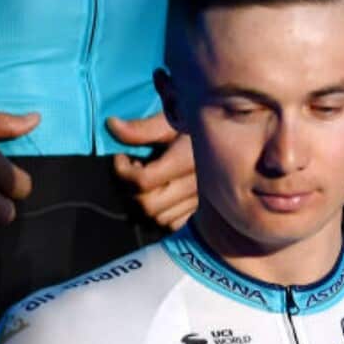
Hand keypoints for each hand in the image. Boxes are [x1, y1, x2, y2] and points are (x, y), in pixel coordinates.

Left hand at [109, 112, 196, 230]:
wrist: (231, 133)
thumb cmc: (201, 123)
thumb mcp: (173, 118)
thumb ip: (144, 127)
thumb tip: (112, 125)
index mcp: (188, 160)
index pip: (143, 182)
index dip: (123, 171)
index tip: (122, 156)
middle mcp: (198, 186)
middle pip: (149, 206)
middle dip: (131, 190)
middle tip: (133, 170)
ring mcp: (203, 202)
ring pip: (160, 219)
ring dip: (146, 204)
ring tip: (147, 183)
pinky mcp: (205, 210)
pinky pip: (176, 225)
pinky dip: (162, 215)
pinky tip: (161, 196)